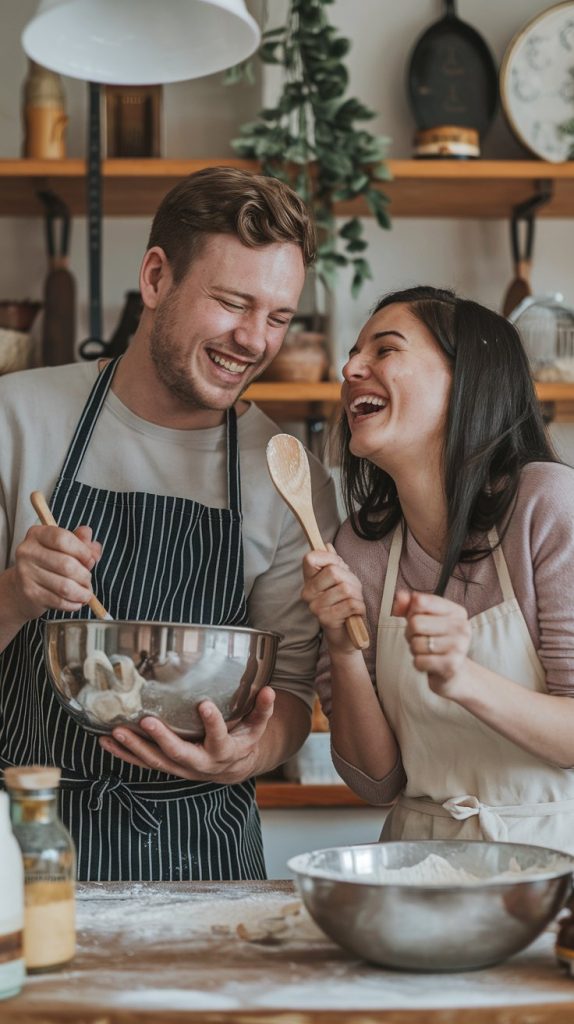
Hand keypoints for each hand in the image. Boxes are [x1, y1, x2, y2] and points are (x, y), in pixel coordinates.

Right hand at [11, 523, 101, 620]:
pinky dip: (74, 604)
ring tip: (86, 593)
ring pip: (64, 586)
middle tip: (88, 580)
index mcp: (37, 534)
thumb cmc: (48, 564)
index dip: (82, 550)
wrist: (22, 588)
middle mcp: (27, 551)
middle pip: (66, 564)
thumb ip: (82, 544)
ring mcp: (25, 573)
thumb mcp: (65, 549)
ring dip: (82, 592)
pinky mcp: (29, 593)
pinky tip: (77, 602)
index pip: (62, 538)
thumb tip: (95, 547)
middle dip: (84, 575)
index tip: (90, 560)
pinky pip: (59, 601)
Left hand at [98, 686, 276, 782]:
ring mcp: (180, 768)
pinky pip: (142, 763)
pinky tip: (105, 742)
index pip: (219, 737)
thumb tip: (270, 689)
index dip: (213, 723)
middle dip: (162, 739)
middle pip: (180, 754)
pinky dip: (124, 754)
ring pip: (156, 761)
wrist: (232, 769)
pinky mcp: (166, 767)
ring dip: (134, 748)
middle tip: (147, 721)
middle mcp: (200, 764)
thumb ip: (262, 709)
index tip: (205, 705)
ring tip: (115, 732)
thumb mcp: (256, 726)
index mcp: (224, 751)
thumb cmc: (242, 740)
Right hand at [301, 545, 366, 654]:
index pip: (311, 558)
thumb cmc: (344, 604)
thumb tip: (326, 545)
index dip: (329, 559)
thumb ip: (333, 562)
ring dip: (357, 595)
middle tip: (351, 591)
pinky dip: (359, 607)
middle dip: (350, 580)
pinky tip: (354, 613)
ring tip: (352, 603)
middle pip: (334, 572)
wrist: (346, 634)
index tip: (337, 566)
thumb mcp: (342, 579)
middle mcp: (308, 593)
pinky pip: (351, 604)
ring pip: (345, 588)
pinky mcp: (326, 619)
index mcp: (309, 580)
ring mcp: (315, 607)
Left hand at [393, 590, 470, 696]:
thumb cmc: (435, 641)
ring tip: (427, 652)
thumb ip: (409, 606)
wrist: (453, 673)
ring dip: (414, 650)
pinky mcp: (451, 665)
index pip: (420, 601)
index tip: (420, 620)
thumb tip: (400, 596)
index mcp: (456, 611)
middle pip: (415, 623)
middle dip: (410, 633)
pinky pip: (419, 661)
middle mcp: (462, 626)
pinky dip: (418, 664)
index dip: (411, 613)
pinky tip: (429, 663)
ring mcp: (459, 646)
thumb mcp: (422, 620)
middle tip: (422, 639)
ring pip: (416, 644)